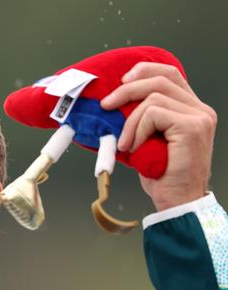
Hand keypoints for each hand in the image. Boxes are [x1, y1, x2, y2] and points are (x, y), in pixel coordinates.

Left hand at [101, 62, 216, 210]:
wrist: (177, 201)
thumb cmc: (161, 176)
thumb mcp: (147, 141)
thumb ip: (141, 120)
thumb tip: (113, 105)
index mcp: (191, 109)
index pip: (170, 75)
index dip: (144, 72)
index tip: (121, 82)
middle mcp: (200, 109)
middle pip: (162, 79)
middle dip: (127, 89)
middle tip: (106, 105)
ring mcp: (199, 117)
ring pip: (154, 97)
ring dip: (130, 121)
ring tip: (125, 144)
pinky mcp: (192, 127)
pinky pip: (154, 114)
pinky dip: (137, 130)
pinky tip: (134, 148)